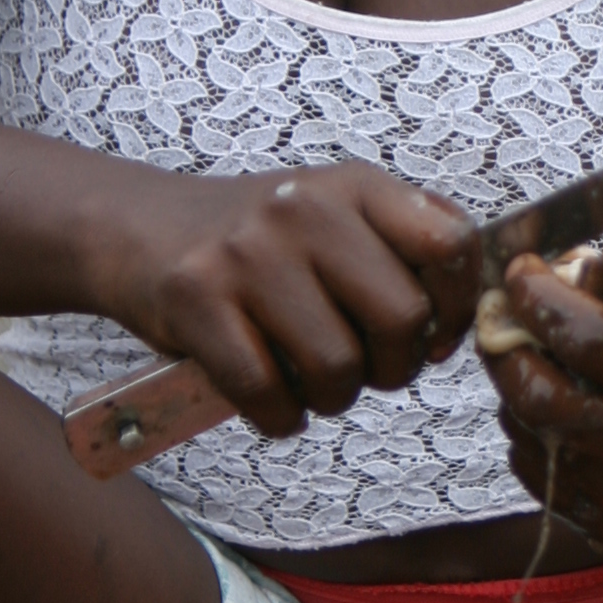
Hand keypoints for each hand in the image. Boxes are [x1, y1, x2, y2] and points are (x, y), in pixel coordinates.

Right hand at [99, 165, 481, 439]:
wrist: (136, 229)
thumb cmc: (256, 241)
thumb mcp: (335, 211)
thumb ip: (403, 244)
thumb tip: (466, 317)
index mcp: (354, 186)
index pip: (450, 244)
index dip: (456, 308)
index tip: (434, 337)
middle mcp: (305, 210)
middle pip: (400, 319)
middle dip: (393, 368)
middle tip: (366, 369)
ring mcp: (248, 254)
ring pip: (337, 367)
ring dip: (333, 398)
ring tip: (312, 382)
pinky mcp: (198, 301)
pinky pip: (268, 393)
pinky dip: (279, 417)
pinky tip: (271, 400)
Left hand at [480, 201, 602, 547]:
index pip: (591, 341)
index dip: (541, 298)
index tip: (519, 269)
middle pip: (545, 399)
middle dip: (509, 347)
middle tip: (502, 312)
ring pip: (530, 432)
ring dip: (517, 384)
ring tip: (542, 354)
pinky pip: (533, 466)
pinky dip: (529, 427)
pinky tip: (559, 401)